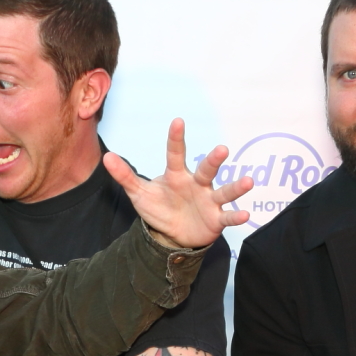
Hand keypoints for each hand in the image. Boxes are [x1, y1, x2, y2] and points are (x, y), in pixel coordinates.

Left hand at [102, 119, 250, 249]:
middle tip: (222, 150)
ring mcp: (209, 200)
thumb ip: (125, 176)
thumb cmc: (159, 208)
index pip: (176, 154)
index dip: (176, 139)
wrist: (173, 234)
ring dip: (236, 187)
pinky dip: (236, 216)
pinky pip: (228, 216)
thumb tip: (106, 157)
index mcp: (177, 176)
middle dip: (214, 160)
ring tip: (248, 182)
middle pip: (206, 170)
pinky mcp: (216, 219)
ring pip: (224, 191)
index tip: (178, 121)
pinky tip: (245, 215)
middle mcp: (197, 184)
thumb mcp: (140, 194)